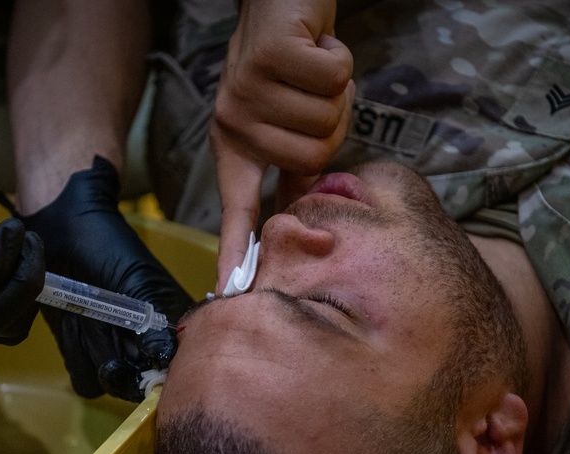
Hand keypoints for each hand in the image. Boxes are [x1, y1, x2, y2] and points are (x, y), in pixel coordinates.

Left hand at [22, 156, 193, 401]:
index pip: (177, 366)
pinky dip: (78, 358)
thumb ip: (154, 324)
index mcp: (171, 325)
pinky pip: (84, 379)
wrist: (61, 228)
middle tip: (114, 360)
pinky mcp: (82, 350)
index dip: (164, 374)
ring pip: (112, 385)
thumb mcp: (138, 282)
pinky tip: (74, 328)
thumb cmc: (107, 245)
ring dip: (99, 362)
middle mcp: (145, 343)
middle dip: (128, 374)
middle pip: (144, 385)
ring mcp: (113, 348)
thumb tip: (166, 357)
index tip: (147, 365)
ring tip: (89, 327)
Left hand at [211, 0, 353, 289]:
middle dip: (330, 123)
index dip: (237, 250)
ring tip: (312, 66)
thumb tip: (304, 208)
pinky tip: (317, 45)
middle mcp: (234, 122)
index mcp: (236, 144)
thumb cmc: (291, 61)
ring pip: (325, 120)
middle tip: (312, 91)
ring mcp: (246, 90)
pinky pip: (333, 81)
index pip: (238, 208)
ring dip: (336, 90)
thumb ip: (291, 162)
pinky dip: (339, 59)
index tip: (230, 291)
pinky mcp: (268, 58)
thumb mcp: (282, 117)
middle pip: (312, 159)